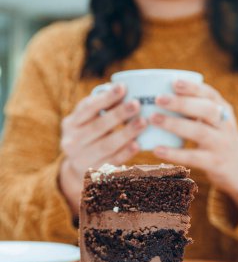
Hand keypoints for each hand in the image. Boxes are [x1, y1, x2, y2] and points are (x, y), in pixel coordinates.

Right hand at [59, 84, 146, 212]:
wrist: (78, 168)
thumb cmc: (90, 136)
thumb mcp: (88, 121)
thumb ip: (101, 108)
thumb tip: (123, 89)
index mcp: (70, 124)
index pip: (87, 108)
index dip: (105, 97)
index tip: (122, 87)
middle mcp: (71, 142)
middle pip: (98, 126)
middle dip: (118, 114)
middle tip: (137, 104)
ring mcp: (81, 159)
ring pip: (106, 145)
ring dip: (126, 133)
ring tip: (143, 122)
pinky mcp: (94, 173)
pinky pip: (112, 162)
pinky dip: (125, 153)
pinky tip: (137, 144)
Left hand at [149, 80, 237, 209]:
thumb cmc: (217, 141)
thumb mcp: (213, 122)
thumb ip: (195, 110)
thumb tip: (158, 98)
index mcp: (222, 110)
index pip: (210, 94)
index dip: (192, 88)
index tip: (174, 82)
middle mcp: (224, 125)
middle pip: (206, 110)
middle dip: (182, 103)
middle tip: (158, 98)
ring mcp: (221, 145)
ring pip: (200, 132)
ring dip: (175, 124)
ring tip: (153, 119)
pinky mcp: (215, 163)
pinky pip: (193, 157)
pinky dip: (174, 153)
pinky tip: (157, 149)